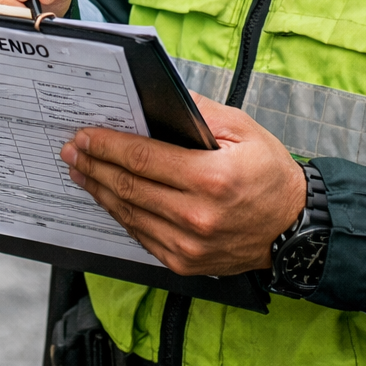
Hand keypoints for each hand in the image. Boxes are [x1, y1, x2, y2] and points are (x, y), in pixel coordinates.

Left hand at [60, 94, 305, 276]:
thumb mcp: (244, 130)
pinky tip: (108, 197)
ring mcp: (189, 245)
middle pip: (130, 187)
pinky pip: (141, 236)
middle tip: (72, 150)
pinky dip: (120, 215)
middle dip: (94, 165)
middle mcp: (197, 216)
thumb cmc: (270, 174)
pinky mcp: (185, 264)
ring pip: (130, 214)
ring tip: (80, 171)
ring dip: (99, 191)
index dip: (108, 146)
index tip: (85, 135)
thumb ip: (201, 113)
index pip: (144, 159)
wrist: (293, 230)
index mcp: (212, 178)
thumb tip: (161, 101)